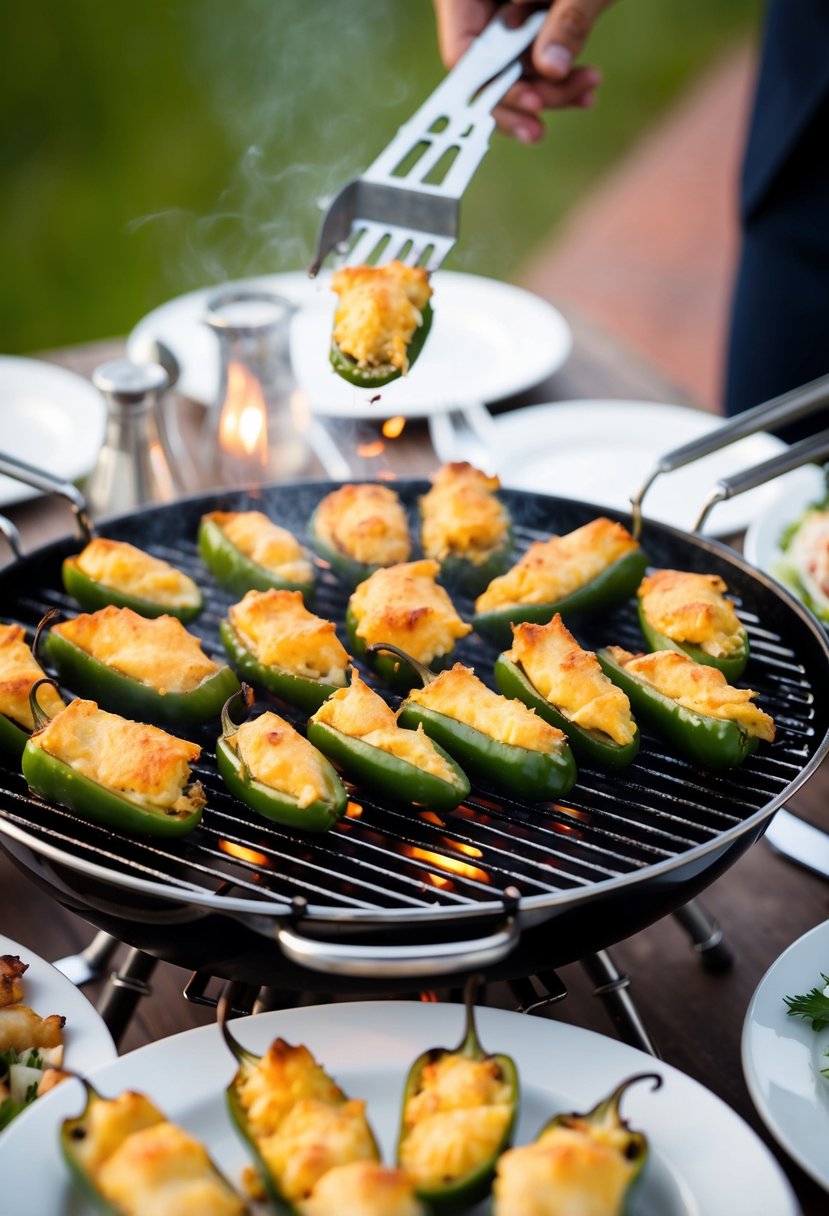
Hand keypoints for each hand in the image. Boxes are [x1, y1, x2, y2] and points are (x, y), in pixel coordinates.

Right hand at [432, 0, 613, 140]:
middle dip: (531, 94)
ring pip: (511, 73)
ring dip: (553, 90)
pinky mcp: (521, 23)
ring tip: (589, 85)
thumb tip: (550, 69)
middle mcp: (476, 5)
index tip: (531, 104)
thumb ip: (566, 20)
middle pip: (487, 73)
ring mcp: (497, 15)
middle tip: (570, 99)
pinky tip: (585, 82)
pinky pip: (529, 62)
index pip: (463, 56)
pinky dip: (559, 77)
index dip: (493, 89)